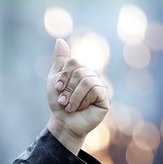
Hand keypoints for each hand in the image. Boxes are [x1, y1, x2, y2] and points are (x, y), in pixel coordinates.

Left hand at [46, 38, 110, 154]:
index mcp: (83, 70)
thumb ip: (60, 62)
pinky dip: (82, 100)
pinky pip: (94, 89)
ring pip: (86, 80)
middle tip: (64, 101)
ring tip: (70, 107)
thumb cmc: (60, 103)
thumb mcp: (55, 80)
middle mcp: (94, 76)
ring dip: (73, 96)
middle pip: (80, 71)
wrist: (64, 123)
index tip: (58, 89)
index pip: (73, 62)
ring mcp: (102, 86)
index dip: (63, 76)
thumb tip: (59, 40)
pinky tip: (81, 108)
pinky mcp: (107, 97)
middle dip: (67, 88)